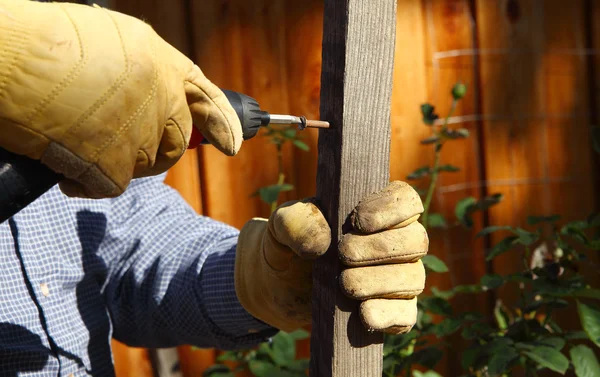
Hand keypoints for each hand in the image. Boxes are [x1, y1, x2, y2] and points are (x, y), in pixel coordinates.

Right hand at [0, 0, 241, 197]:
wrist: (9, 61)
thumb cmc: (45, 44)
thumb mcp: (107, 40)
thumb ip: (139, 70)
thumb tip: (146, 94)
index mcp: (162, 62)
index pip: (205, 97)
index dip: (219, 121)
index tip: (232, 140)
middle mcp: (162, 97)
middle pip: (175, 140)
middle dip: (153, 149)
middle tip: (117, 148)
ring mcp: (142, 133)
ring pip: (143, 164)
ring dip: (113, 161)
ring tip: (75, 142)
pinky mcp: (115, 166)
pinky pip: (111, 185)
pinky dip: (85, 181)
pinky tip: (63, 165)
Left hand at [235, 181, 427, 333]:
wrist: (278, 284)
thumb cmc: (290, 243)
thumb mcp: (282, 224)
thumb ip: (296, 221)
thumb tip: (323, 242)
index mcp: (377, 211)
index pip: (407, 201)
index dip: (391, 209)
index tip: (358, 222)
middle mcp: (395, 243)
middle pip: (416, 241)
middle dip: (380, 248)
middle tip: (343, 254)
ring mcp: (397, 279)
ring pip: (412, 278)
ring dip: (379, 282)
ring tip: (344, 285)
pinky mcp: (390, 311)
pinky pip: (405, 315)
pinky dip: (388, 315)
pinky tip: (364, 315)